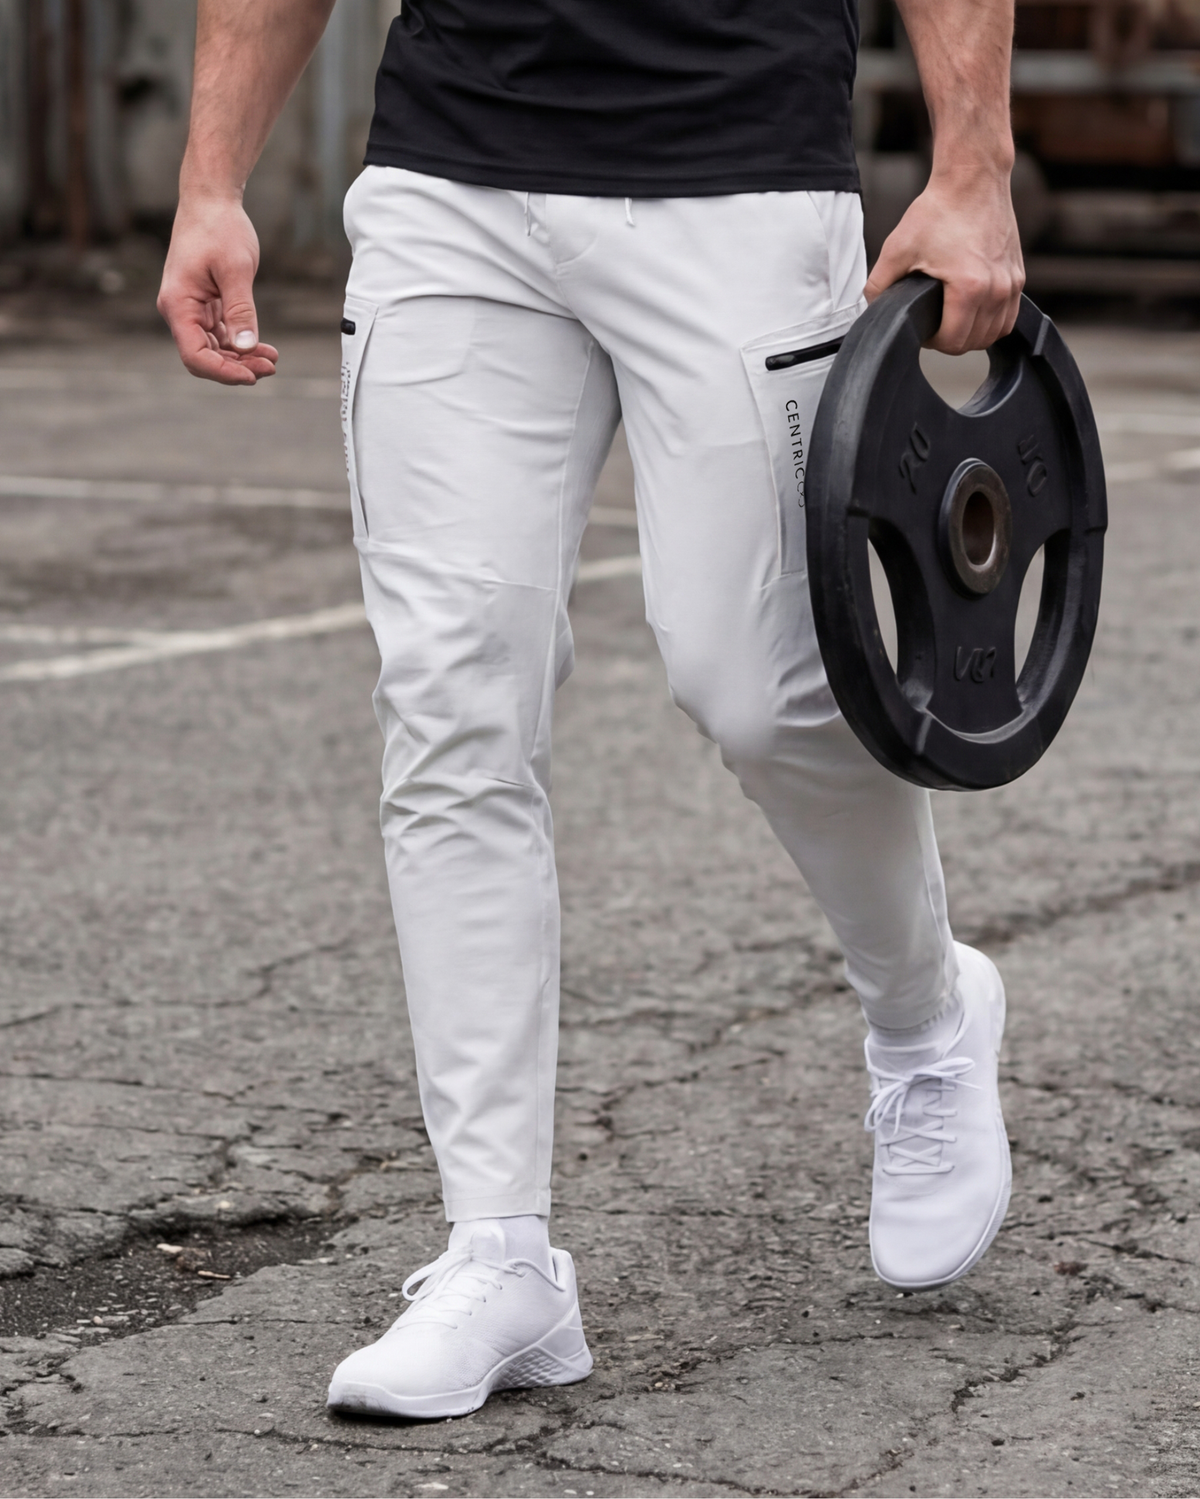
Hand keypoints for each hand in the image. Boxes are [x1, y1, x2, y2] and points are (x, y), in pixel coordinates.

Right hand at [157, 194, 278, 384]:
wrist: (211, 200)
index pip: (195, 355)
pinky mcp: (205, 304)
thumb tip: (246, 346)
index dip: (223, 372)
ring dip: (242, 358)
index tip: (252, 375)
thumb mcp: (235, 270)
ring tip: (271, 360)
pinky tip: (264, 347)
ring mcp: (191, 309)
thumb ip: (240, 310)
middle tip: (270, 367)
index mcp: (178, 304)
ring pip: (214, 348)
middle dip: (236, 367)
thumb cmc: (219, 227)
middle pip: (205, 356)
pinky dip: (241, 343)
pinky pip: (220, 334)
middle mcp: (180, 310)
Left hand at [864, 166, 1024, 353]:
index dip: (932, 342)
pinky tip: (974, 314)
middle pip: (973, 342)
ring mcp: (1012, 282)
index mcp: (969, 287)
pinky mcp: (1018, 275)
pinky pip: (1009, 317)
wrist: (972, 178)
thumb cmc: (938, 209)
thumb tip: (872, 309)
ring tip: (952, 320)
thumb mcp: (896, 248)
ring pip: (994, 334)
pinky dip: (992, 323)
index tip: (923, 328)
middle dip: (950, 340)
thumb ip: (878, 285)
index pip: (953, 341)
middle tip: (933, 324)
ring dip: (972, 335)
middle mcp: (997, 288)